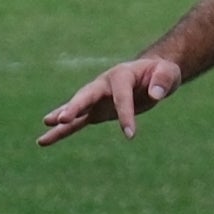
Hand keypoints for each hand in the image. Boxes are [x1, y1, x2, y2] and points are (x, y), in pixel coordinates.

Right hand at [41, 54, 183, 145]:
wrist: (151, 75)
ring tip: (45, 127)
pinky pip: (77, 123)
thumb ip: (163, 81)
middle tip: (62, 118)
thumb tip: (155, 95)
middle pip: (86, 96)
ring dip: (61, 118)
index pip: (120, 97)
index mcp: (121, 75)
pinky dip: (62, 131)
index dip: (125, 114)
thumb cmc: (161, 74)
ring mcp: (97, 98)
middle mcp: (104, 85)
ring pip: (76, 109)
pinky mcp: (95, 111)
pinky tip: (44, 140)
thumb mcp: (168, 73)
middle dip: (75, 107)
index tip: (131, 134)